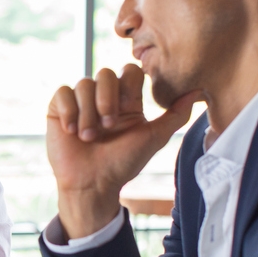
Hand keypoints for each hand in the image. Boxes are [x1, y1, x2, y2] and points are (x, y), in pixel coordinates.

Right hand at [47, 64, 198, 237]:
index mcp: (126, 100)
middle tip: (108, 126)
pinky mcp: (59, 109)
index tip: (127, 108)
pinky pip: (62, 93)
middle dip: (107, 100)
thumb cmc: (123, 164)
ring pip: (84, 83)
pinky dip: (69, 110)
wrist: (92, 184)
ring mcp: (80, 102)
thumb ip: (175, 115)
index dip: (128, 84)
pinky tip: (72, 131)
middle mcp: (103, 97)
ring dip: (88, 111)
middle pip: (106, 73)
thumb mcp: (153, 138)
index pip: (130, 71)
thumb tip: (198, 90)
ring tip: (88, 137)